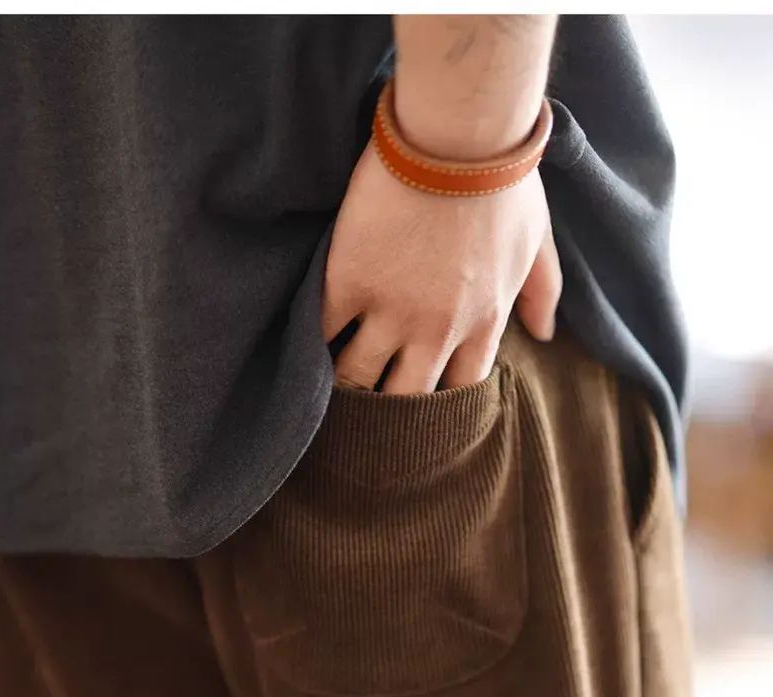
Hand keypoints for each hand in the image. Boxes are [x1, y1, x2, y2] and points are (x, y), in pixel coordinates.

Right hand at [322, 139, 561, 394]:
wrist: (458, 133)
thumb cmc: (504, 179)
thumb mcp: (539, 240)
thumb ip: (542, 293)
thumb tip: (544, 334)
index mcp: (483, 324)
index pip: (461, 391)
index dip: (441, 401)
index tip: (423, 396)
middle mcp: (437, 331)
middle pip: (406, 399)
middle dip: (390, 407)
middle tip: (371, 404)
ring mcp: (389, 310)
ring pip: (358, 377)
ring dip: (347, 382)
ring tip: (332, 382)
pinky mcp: (348, 283)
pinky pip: (323, 332)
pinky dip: (314, 341)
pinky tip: (308, 343)